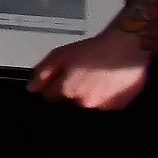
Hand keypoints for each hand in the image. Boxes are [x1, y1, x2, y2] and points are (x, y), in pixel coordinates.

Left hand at [33, 26, 154, 111]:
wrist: (125, 49)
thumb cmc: (94, 49)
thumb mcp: (60, 55)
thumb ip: (42, 73)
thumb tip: (31, 89)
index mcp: (67, 90)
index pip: (48, 98)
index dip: (51, 88)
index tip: (56, 82)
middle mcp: (83, 103)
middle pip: (66, 104)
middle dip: (68, 93)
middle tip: (78, 77)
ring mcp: (101, 107)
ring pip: (84, 106)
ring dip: (85, 97)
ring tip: (92, 80)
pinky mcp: (116, 108)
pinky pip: (102, 106)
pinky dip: (101, 98)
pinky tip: (104, 85)